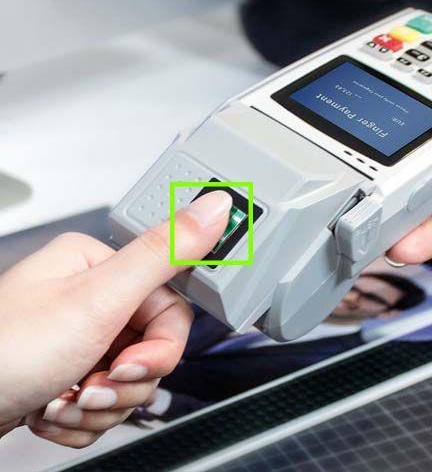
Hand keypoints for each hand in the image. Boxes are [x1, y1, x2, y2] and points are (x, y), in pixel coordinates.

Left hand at [0, 190, 231, 446]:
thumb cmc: (3, 351)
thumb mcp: (98, 299)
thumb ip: (165, 253)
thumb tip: (216, 207)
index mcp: (102, 267)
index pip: (171, 307)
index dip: (160, 347)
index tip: (133, 364)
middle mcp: (93, 300)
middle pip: (154, 349)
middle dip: (124, 381)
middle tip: (92, 385)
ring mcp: (82, 340)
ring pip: (132, 381)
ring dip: (99, 405)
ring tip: (62, 399)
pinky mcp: (72, 374)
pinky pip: (108, 402)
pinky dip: (82, 418)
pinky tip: (52, 408)